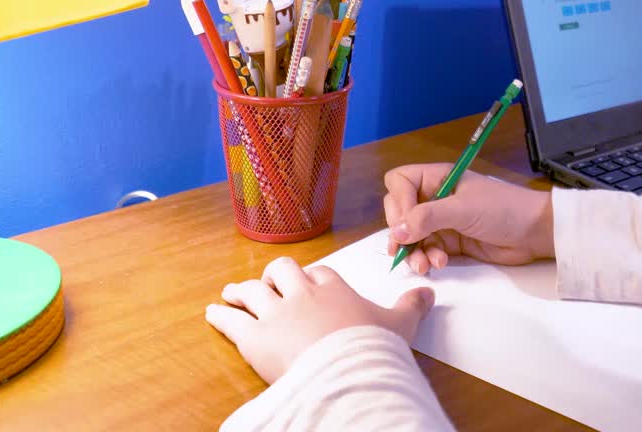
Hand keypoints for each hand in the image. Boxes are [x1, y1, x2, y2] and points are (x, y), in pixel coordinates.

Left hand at [206, 256, 433, 383]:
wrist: (346, 370)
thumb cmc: (372, 347)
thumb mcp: (400, 324)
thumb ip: (412, 306)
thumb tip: (429, 293)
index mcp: (335, 288)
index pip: (320, 272)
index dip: (312, 276)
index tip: (310, 282)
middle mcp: (303, 294)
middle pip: (282, 271)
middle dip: (274, 275)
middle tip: (269, 282)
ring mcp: (276, 313)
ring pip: (252, 290)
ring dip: (241, 290)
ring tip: (233, 293)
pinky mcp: (254, 337)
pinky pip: (231, 320)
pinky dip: (220, 315)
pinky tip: (213, 313)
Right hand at [383, 164, 554, 274]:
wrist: (535, 232)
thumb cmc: (502, 210)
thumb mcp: (463, 209)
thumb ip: (427, 218)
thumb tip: (396, 232)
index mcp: (438, 178)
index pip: (399, 182)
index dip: (398, 201)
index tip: (407, 221)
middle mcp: (436, 197)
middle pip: (400, 211)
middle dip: (401, 232)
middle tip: (406, 247)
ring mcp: (442, 221)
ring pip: (411, 235)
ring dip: (414, 251)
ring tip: (424, 265)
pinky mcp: (451, 243)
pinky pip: (427, 250)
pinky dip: (427, 259)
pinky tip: (438, 265)